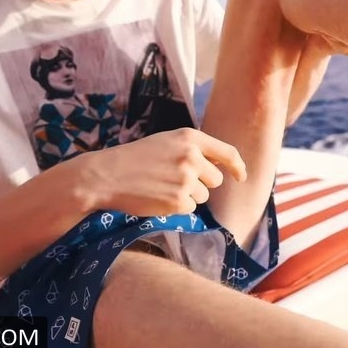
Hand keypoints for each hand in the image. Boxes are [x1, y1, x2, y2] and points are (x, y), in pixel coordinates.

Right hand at [70, 128, 246, 216]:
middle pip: (216, 180)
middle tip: (174, 180)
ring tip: (161, 187)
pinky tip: (158, 198)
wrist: (106, 175)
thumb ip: (193, 149)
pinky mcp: (179, 201)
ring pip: (203, 196)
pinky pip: (190, 209)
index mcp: (190, 138)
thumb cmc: (135, 159)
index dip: (238, 167)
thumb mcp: (166, 142)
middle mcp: (192, 157)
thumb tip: (222, 167)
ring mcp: (186, 180)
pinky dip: (177, 207)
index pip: (228, 153)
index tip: (241, 176)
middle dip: (201, 184)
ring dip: (187, 196)